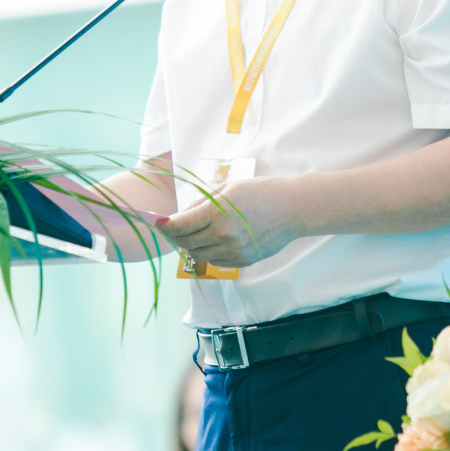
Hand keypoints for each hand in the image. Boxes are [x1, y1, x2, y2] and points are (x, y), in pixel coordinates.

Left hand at [153, 175, 303, 267]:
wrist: (292, 209)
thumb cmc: (261, 192)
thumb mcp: (227, 188)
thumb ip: (201, 203)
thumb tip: (181, 216)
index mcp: (216, 214)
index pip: (179, 226)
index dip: (164, 226)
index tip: (157, 223)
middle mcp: (222, 236)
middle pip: (185, 242)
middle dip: (176, 235)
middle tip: (174, 227)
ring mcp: (233, 251)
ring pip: (198, 254)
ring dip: (191, 245)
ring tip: (194, 233)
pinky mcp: (242, 261)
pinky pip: (215, 261)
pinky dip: (208, 252)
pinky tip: (214, 239)